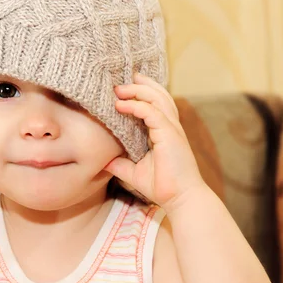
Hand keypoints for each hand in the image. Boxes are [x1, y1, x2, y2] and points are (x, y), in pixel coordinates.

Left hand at [104, 73, 204, 211]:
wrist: (180, 199)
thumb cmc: (162, 186)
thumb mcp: (134, 172)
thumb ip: (119, 164)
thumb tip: (102, 161)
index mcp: (164, 131)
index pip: (155, 104)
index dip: (142, 92)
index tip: (123, 88)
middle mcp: (170, 126)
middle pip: (158, 95)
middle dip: (140, 85)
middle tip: (120, 83)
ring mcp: (172, 129)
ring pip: (157, 99)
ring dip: (137, 91)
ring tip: (119, 88)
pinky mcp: (170, 135)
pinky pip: (152, 113)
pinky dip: (137, 106)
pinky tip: (122, 105)